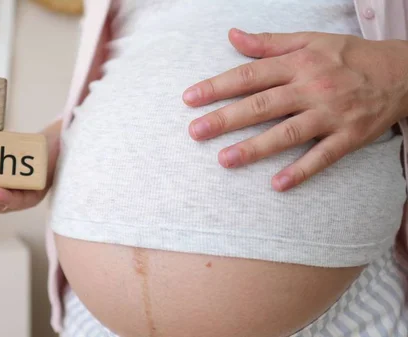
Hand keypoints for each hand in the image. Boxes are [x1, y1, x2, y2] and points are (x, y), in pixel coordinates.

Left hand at [183, 28, 407, 191]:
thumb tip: (232, 37)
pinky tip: (277, 185)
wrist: (402, 72)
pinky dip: (301, 170)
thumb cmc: (348, 56)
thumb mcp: (310, 40)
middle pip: (262, 105)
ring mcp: (331, 114)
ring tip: (224, 160)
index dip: (218, 86)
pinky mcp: (349, 136)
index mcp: (298, 63)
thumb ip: (269, 43)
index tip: (189, 99)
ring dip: (255, 148)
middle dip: (226, 118)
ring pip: (288, 133)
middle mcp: (312, 88)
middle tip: (195, 132)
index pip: (250, 75)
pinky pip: (323, 156)